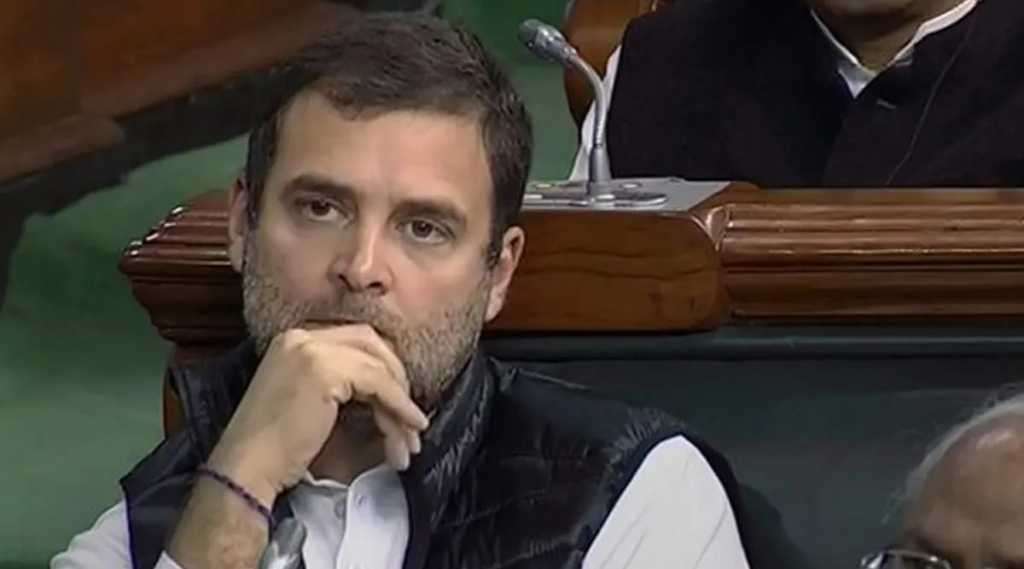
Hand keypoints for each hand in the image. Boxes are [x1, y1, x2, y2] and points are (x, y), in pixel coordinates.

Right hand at [206, 325, 429, 504]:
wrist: (247, 468)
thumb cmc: (276, 447)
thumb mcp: (310, 400)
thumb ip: (341, 383)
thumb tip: (388, 389)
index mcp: (294, 340)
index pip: (355, 339)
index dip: (383, 366)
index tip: (400, 396)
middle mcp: (301, 337)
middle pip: (371, 343)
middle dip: (397, 377)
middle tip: (410, 415)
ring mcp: (311, 349)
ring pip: (378, 366)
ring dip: (401, 402)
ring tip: (410, 438)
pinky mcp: (324, 370)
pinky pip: (379, 382)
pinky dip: (399, 405)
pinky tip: (410, 427)